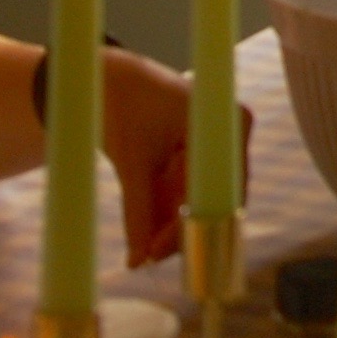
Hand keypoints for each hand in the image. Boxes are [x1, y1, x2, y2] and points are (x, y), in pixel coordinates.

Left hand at [99, 51, 251, 269]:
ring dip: (173, 228)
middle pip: (216, 199)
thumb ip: (138, 209)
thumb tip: (139, 259)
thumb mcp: (131, 159)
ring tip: (141, 253)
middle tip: (146, 258)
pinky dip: (168, 215)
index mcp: (226, 121)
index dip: (195, 223)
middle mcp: (231, 135)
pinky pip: (189, 195)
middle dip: (181, 230)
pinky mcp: (198, 157)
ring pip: (201, 202)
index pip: (220, 188)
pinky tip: (144, 236)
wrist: (105, 77)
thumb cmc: (121, 102)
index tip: (161, 250)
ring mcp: (216, 147)